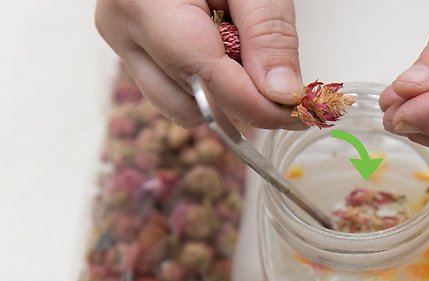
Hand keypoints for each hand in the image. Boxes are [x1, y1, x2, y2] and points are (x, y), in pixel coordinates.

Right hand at [95, 0, 303, 128]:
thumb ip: (268, 33)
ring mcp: (123, 44)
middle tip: (279, 76)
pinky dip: (208, 83)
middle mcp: (123, 29)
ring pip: (182, 106)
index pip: (207, 78)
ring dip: (224, 93)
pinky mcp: (132, 52)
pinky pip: (175, 91)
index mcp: (145, 2)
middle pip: (193, 103)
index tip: (296, 113)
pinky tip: (221, 47)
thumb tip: (282, 94)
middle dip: (243, 99)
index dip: (258, 105)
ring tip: (241, 45)